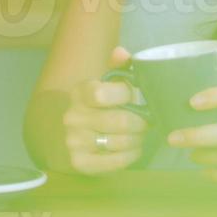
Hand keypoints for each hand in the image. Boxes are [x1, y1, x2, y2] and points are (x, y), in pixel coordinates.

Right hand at [62, 47, 146, 174]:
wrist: (69, 138)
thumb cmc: (97, 108)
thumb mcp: (105, 86)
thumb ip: (117, 68)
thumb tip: (122, 53)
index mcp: (79, 93)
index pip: (103, 93)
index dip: (126, 95)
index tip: (136, 97)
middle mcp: (72, 117)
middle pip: (119, 121)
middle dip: (141, 123)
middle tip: (146, 122)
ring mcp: (74, 141)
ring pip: (121, 142)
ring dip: (138, 139)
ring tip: (139, 135)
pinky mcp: (80, 163)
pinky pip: (117, 161)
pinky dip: (132, 155)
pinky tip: (133, 148)